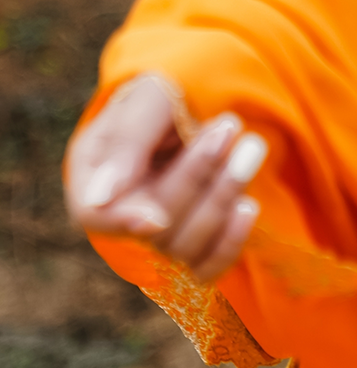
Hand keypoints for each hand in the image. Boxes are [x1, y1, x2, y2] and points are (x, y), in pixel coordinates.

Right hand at [64, 76, 265, 280]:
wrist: (199, 109)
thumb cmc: (165, 100)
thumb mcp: (146, 100)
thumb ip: (127, 141)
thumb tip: (101, 198)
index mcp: (92, 181)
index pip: (97, 216)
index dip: (126, 221)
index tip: (157, 218)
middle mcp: (122, 217)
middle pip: (155, 224)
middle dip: (197, 173)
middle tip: (228, 124)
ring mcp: (160, 238)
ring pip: (185, 245)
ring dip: (223, 195)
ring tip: (253, 146)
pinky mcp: (195, 249)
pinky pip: (208, 267)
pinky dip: (230, 241)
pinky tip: (249, 206)